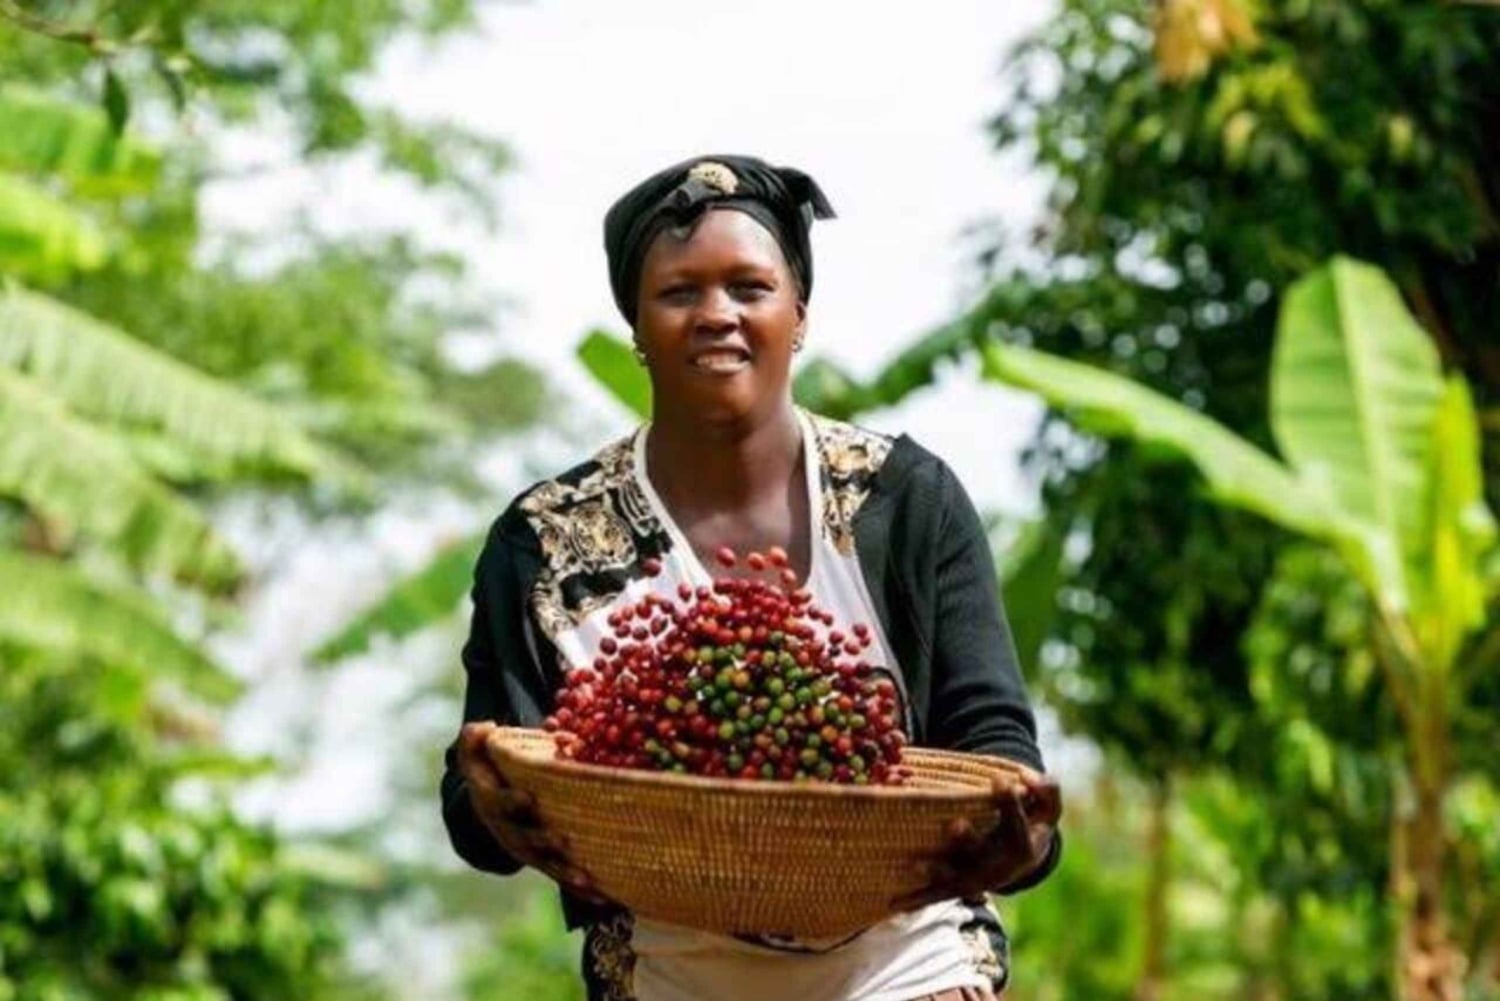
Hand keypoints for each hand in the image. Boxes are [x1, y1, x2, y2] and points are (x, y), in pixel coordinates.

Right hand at [456, 721, 612, 905]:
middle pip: (526, 840)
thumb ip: (475, 738)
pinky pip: (564, 877)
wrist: (490, 804)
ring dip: (566, 873)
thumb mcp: (476, 750)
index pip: (500, 803)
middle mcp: (510, 831)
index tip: (527, 797)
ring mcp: (529, 850)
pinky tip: (606, 896)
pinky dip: (583, 889)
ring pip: (547, 864)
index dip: (511, 801)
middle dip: (543, 841)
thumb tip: (487, 729)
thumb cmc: (489, 768)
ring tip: (587, 879)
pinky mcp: (547, 861)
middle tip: (562, 839)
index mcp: (494, 802)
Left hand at [892, 760, 1060, 911]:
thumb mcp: (1047, 806)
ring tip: (916, 864)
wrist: (1024, 860)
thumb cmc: (1032, 822)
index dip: (1008, 803)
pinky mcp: (957, 886)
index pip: (1016, 824)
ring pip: (955, 877)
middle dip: (967, 839)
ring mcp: (975, 878)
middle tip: (954, 824)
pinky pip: (936, 894)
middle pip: (981, 853)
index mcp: (1020, 845)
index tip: (998, 779)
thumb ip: (1046, 789)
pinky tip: (894, 904)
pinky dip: (916, 900)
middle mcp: (996, 866)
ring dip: (936, 871)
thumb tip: (1026, 779)